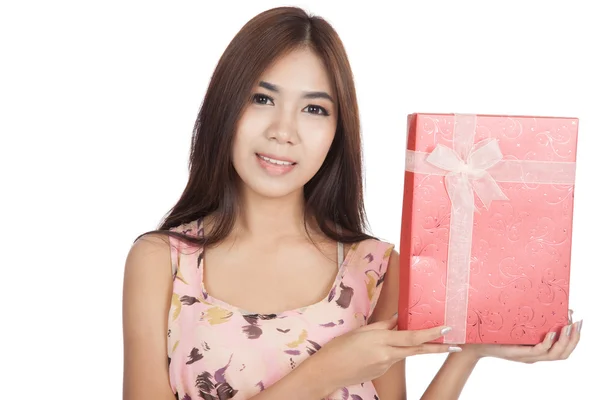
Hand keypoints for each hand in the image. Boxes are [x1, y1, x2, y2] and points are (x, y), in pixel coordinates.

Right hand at [308, 314, 461, 389]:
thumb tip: (398, 320)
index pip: (413, 337)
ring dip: (416, 347)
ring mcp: (385, 367)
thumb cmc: (339, 348)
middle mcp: (387, 356)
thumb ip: (382, 326)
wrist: (327, 372)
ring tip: (426, 338)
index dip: (431, 333)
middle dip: (439, 348)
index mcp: (382, 342)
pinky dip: (395, 352)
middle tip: (457, 345)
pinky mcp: (381, 373)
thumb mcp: (360, 331)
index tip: (446, 328)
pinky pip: (392, 359)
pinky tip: (382, 349)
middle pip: (418, 350)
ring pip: (405, 354)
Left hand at [460, 312, 581, 363]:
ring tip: (569, 327)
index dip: (574, 337)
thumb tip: (543, 300)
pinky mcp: (517, 354)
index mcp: (536, 348)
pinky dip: (548, 343)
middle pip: (564, 353)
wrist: (473, 341)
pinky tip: (550, 332)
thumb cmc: (494, 330)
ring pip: (555, 355)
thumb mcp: (515, 322)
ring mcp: (527, 356)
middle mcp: (534, 355)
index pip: (563, 348)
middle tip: (578, 323)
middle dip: (574, 339)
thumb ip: (530, 316)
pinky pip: (538, 351)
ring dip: (565, 341)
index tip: (578, 320)